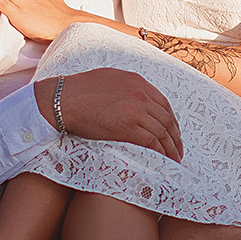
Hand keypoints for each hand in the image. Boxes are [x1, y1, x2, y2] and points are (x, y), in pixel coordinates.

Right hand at [35, 68, 182, 161]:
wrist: (62, 101)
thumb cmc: (77, 92)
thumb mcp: (107, 79)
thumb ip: (124, 86)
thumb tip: (131, 95)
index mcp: (137, 81)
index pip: (163, 103)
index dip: (170, 119)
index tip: (172, 131)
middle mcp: (141, 94)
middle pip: (167, 118)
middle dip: (175, 135)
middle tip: (178, 148)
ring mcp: (136, 110)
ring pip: (163, 132)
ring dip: (171, 147)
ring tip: (174, 158)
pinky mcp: (129, 127)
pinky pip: (152, 142)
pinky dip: (161, 152)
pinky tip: (163, 160)